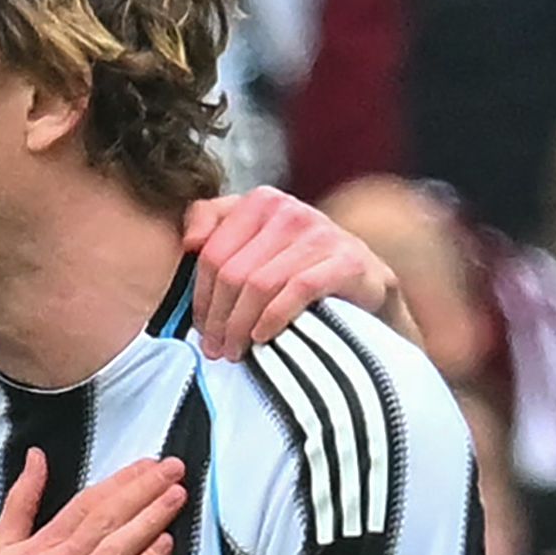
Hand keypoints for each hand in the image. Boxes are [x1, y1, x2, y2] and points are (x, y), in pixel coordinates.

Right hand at [0, 453, 182, 554]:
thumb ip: (20, 502)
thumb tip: (36, 458)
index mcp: (35, 549)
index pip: (85, 505)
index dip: (120, 481)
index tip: (148, 465)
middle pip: (106, 521)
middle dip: (143, 491)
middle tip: (173, 469)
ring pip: (116, 550)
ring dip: (150, 520)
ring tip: (176, 497)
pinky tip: (165, 546)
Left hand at [185, 186, 401, 360]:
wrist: (366, 288)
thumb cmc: (299, 270)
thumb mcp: (254, 243)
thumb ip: (214, 227)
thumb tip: (190, 241)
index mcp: (262, 202)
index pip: (211, 254)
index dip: (199, 298)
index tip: (199, 329)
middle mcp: (290, 210)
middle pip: (232, 273)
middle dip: (218, 318)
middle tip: (215, 349)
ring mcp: (320, 233)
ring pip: (259, 284)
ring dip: (240, 326)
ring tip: (235, 352)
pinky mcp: (347, 261)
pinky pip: (297, 291)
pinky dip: (273, 318)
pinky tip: (263, 338)